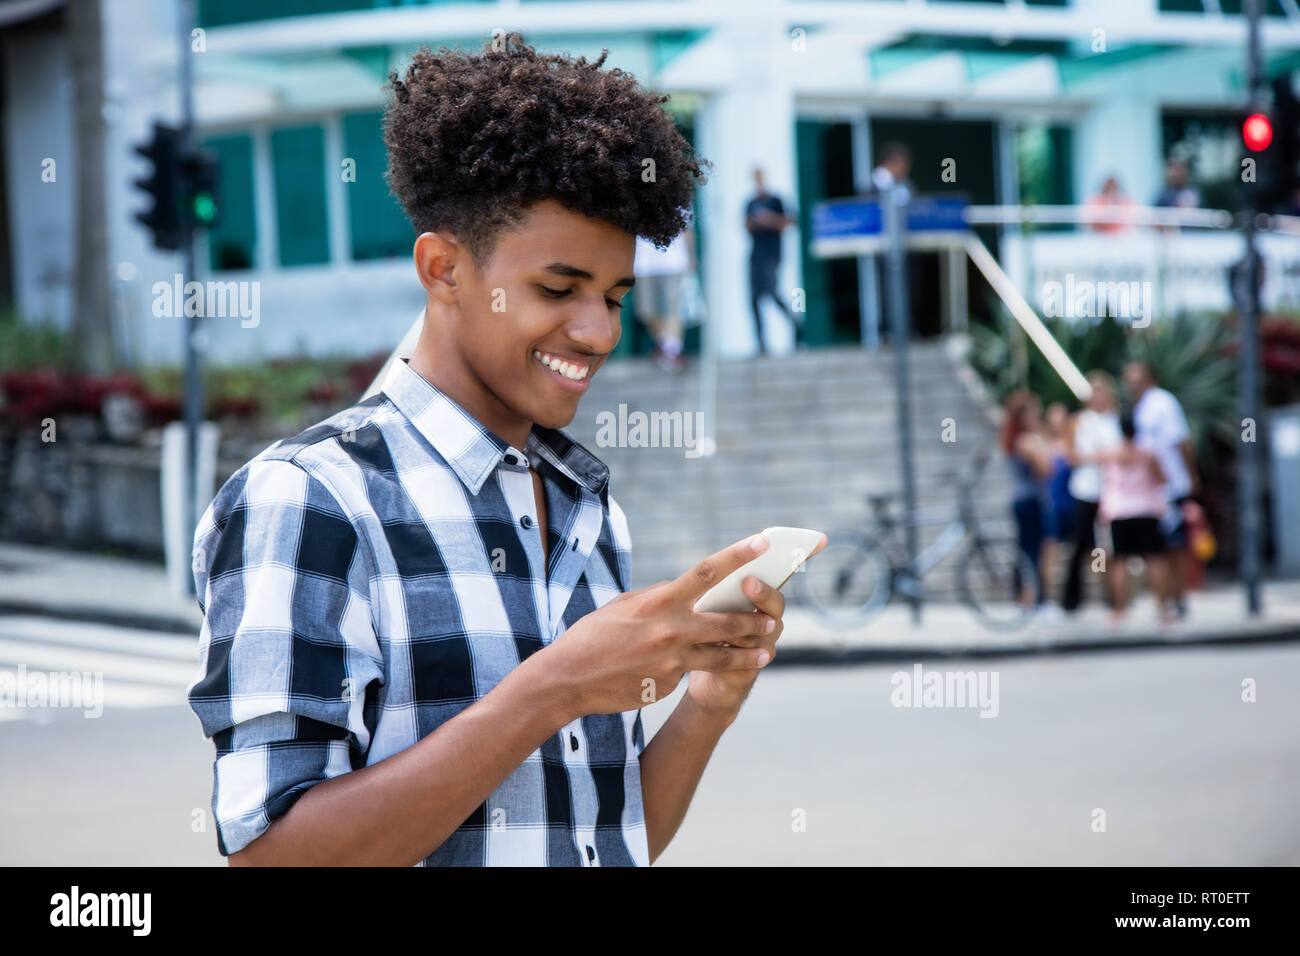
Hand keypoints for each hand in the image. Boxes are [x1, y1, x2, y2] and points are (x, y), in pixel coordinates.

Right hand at [546, 534, 787, 715]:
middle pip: (726, 621)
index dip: (738, 555)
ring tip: (764, 653)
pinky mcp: (667, 684)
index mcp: (659, 602)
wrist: (568, 679)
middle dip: (754, 621)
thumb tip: (683, 590)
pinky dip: (691, 669)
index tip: (762, 542)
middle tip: (772, 621)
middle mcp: (670, 629)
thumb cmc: (593, 636)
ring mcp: (671, 661)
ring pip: (721, 656)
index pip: (706, 572)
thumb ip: (658, 597)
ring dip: (746, 654)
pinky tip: (682, 670)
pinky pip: (688, 673)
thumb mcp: (624, 606)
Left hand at [686, 532, 826, 718]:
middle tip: (748, 582)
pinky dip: (732, 651)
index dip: (802, 555)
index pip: (783, 571)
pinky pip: (747, 659)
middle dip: (763, 592)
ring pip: (759, 631)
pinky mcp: (750, 668)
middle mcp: (769, 618)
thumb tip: (722, 571)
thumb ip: (720, 587)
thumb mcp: (710, 603)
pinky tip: (719, 647)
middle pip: (775, 603)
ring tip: (718, 622)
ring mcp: (764, 643)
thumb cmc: (708, 629)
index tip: (818, 539)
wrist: (707, 675)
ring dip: (740, 625)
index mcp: (759, 595)